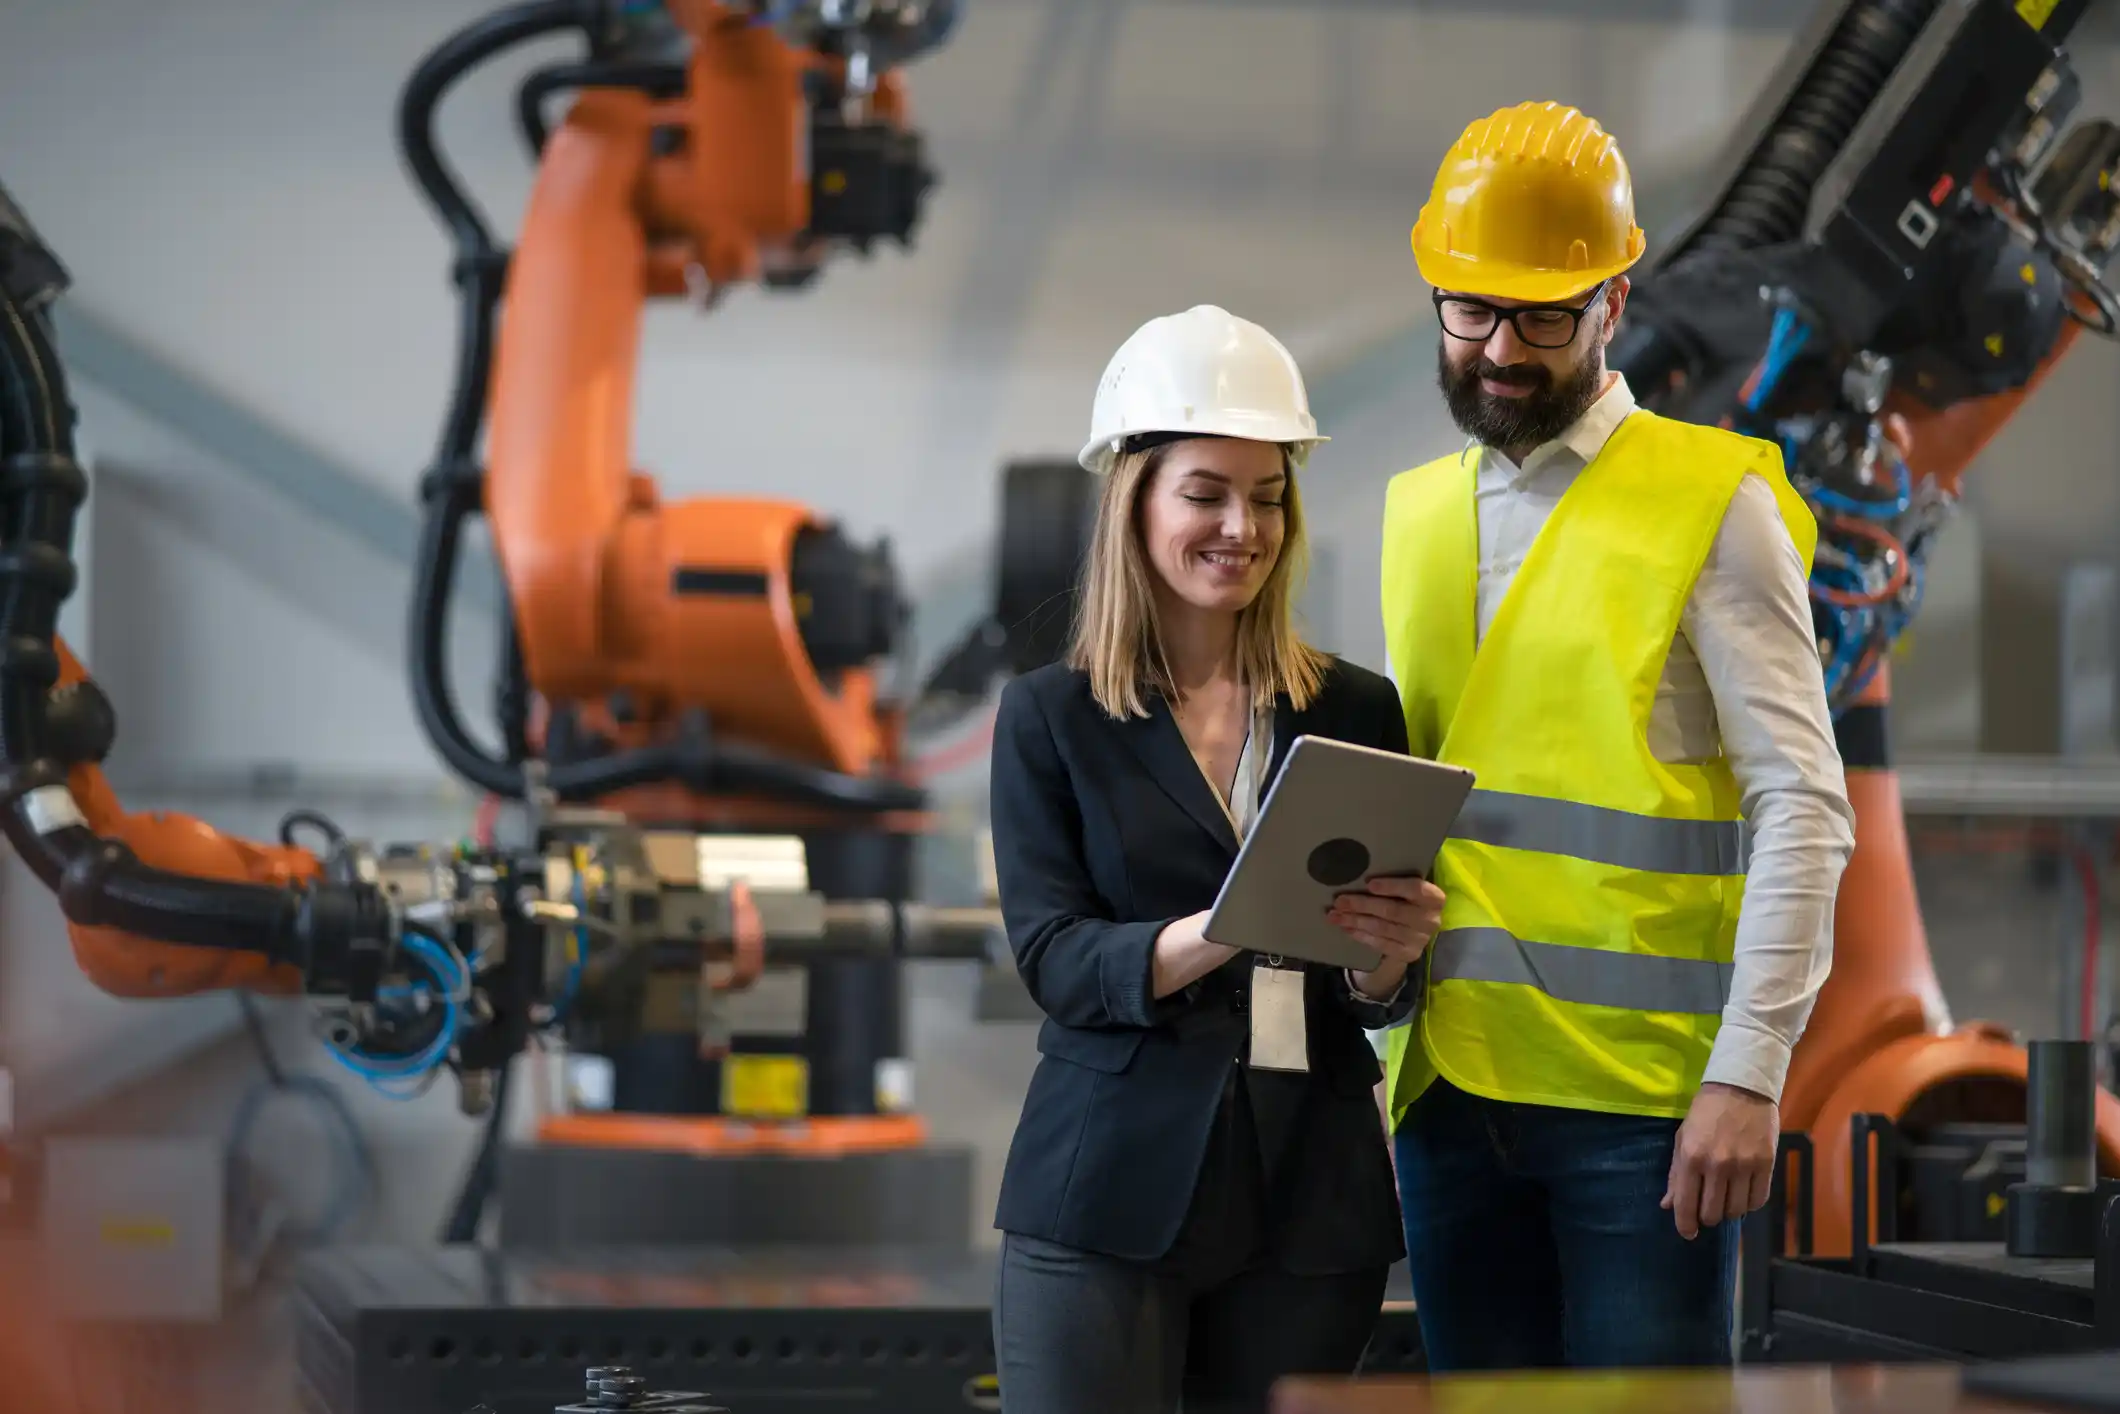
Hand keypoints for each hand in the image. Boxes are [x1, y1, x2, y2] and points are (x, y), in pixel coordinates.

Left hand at [1327, 875, 1443, 965]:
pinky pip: (1380, 944)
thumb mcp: (1405, 889)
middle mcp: (1431, 920)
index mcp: (1434, 898)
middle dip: (1362, 905)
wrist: (1414, 931)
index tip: (1369, 883)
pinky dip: (1361, 935)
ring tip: (1335, 915)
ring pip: (1383, 928)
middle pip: (1393, 910)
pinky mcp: (1409, 954)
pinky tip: (1347, 928)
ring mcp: (1420, 939)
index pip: (1415, 889)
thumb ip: (1393, 882)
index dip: (1392, 886)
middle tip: (1339, 901)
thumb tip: (1357, 872)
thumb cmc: (1405, 901)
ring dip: (1355, 921)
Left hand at [1662, 1081, 1779, 1238]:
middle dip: (1707, 1217)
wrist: (1741, 1087)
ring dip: (1728, 1210)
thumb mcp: (1682, 1138)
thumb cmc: (1705, 1113)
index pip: (1686, 1205)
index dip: (1685, 1225)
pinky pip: (1758, 1201)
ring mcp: (1743, 1166)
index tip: (1688, 1233)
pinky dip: (1749, 1204)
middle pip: (1712, 1214)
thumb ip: (1676, 1174)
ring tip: (1726, 1198)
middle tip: (1707, 1208)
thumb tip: (1668, 1205)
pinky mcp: (1765, 1164)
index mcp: (1691, 1157)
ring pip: (1736, 1211)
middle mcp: (1717, 1165)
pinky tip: (1743, 1193)